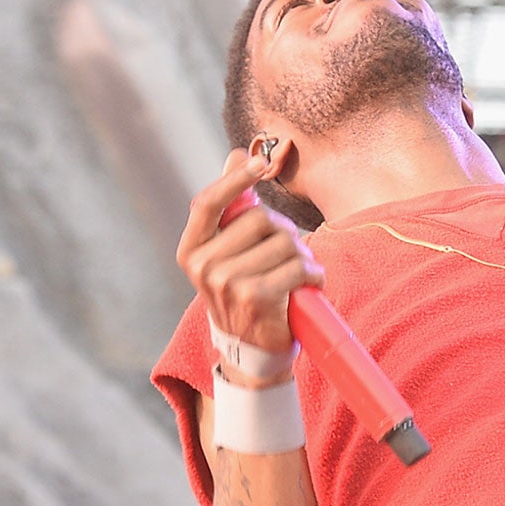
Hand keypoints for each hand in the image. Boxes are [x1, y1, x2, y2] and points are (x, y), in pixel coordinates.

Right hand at [176, 149, 324, 382]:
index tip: (256, 165)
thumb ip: (231, 206)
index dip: (232, 179)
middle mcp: (204, 266)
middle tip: (291, 251)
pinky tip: (311, 284)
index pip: (207, 202)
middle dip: (285, 231)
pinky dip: (313, 273)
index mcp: (191, 250)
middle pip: (259, 218)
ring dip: (303, 254)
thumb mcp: (228, 252)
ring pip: (283, 241)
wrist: (252, 350)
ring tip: (300, 271)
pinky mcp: (255, 298)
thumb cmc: (244, 293)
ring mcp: (227, 283)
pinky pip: (297, 267)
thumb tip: (237, 155)